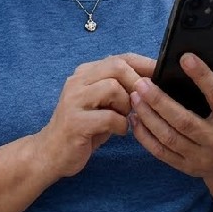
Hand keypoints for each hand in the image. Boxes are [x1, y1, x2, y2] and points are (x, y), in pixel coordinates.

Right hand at [33, 54, 147, 178]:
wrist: (50, 153)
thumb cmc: (84, 129)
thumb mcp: (102, 104)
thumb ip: (120, 90)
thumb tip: (152, 82)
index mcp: (85, 73)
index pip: (119, 58)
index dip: (144, 64)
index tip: (162, 73)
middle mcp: (77, 81)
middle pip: (117, 66)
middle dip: (136, 83)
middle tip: (142, 102)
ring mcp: (74, 100)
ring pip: (113, 87)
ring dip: (126, 105)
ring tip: (123, 118)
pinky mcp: (75, 122)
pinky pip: (109, 117)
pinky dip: (121, 125)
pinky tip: (118, 132)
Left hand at [128, 52, 212, 184]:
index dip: (202, 76)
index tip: (185, 57)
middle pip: (185, 121)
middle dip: (160, 101)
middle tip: (141, 83)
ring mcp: (200, 157)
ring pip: (169, 137)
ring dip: (148, 116)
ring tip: (134, 96)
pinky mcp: (186, 167)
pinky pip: (160, 152)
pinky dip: (145, 136)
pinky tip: (135, 118)